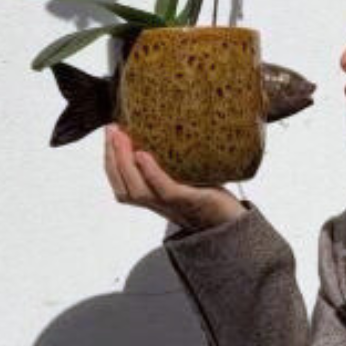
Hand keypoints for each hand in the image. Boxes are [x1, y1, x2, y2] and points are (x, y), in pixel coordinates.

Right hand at [103, 125, 245, 231]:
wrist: (235, 223)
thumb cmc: (213, 196)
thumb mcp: (188, 173)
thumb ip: (175, 158)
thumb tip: (168, 122)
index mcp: (155, 197)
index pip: (122, 184)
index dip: (110, 161)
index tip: (109, 134)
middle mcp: (159, 204)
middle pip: (124, 188)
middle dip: (112, 157)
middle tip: (111, 130)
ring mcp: (173, 205)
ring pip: (137, 190)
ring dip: (124, 163)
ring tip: (122, 138)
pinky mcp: (191, 201)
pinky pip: (165, 189)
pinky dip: (151, 173)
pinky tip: (143, 156)